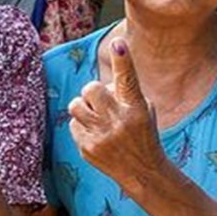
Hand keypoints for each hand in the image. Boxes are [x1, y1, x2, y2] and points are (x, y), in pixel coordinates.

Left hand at [67, 38, 166, 190]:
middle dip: (92, 92)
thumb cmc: (142, 134)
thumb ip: (124, 93)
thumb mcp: (143, 111)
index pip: (128, 80)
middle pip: (91, 89)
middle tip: (101, 102)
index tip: (119, 44)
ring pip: (75, 105)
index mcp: (136, 108)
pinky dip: (82, 126)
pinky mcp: (88, 148)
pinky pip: (73, 124)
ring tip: (95, 116)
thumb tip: (100, 84)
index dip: (123, 61)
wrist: (143, 172)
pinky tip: (95, 134)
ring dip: (83, 107)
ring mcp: (102, 136)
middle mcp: (119, 121)